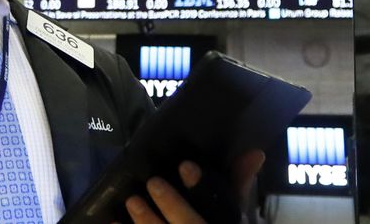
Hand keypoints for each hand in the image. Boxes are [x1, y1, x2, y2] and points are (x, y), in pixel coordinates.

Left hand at [123, 150, 265, 222]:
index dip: (203, 189)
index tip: (186, 166)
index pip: (222, 211)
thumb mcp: (229, 213)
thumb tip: (255, 153)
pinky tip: (114, 222)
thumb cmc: (210, 223)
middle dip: (173, 206)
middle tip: (154, 182)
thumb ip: (236, 184)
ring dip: (148, 222)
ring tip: (132, 202)